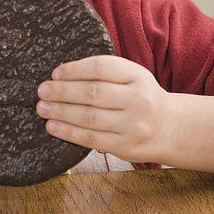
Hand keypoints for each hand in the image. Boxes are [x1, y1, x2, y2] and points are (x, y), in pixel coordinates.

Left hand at [36, 55, 171, 163]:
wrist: (170, 127)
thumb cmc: (140, 95)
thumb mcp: (131, 76)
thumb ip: (104, 72)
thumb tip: (61, 75)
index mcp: (137, 75)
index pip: (101, 67)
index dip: (75, 69)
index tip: (56, 73)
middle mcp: (137, 99)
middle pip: (92, 93)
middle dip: (62, 91)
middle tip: (42, 90)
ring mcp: (133, 125)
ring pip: (89, 117)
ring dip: (61, 112)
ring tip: (42, 108)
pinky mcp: (126, 147)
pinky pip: (91, 138)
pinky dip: (68, 132)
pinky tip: (53, 126)